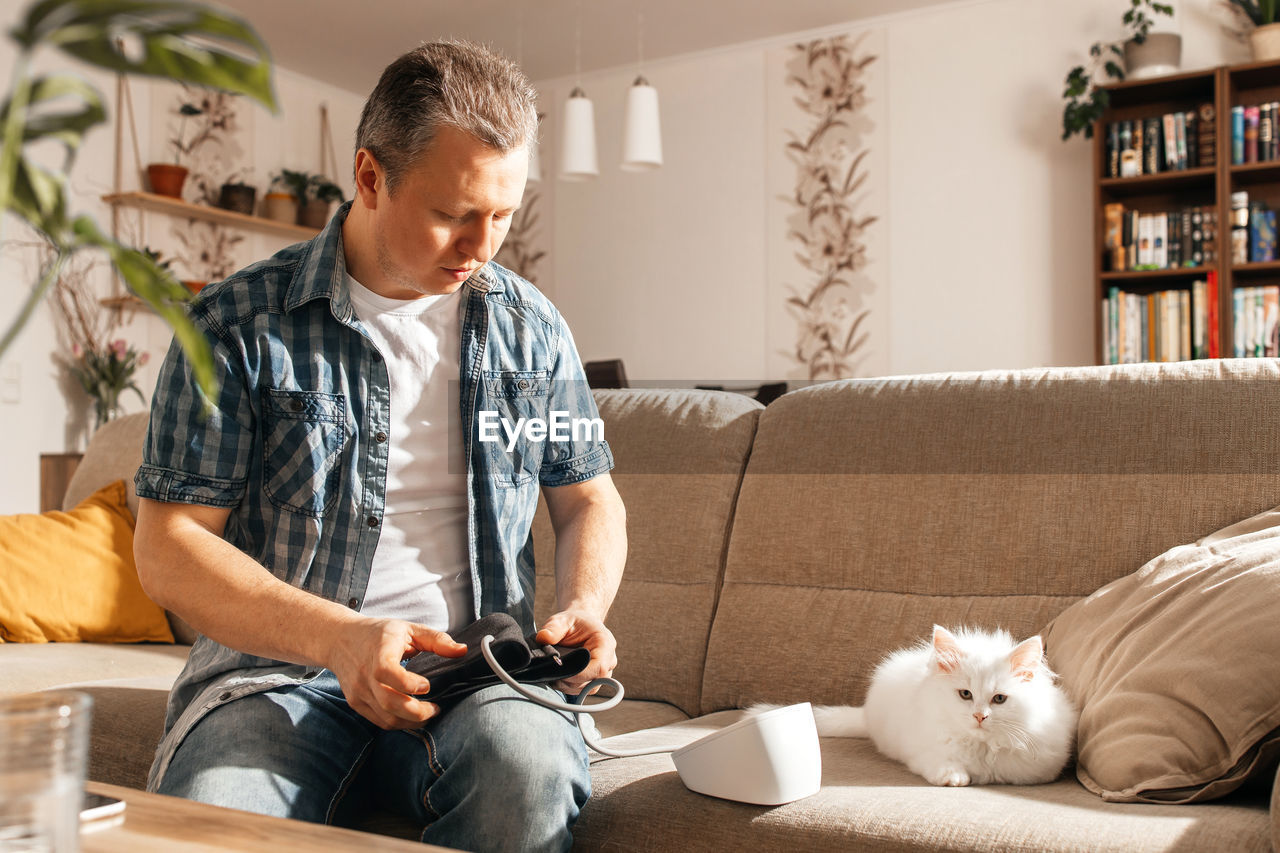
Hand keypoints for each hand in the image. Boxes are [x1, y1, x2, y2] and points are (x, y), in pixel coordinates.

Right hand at [326, 617, 466, 729]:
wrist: (340, 640)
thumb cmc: (379, 633)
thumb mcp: (409, 628)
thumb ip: (436, 640)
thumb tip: (462, 651)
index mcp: (378, 651)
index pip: (386, 672)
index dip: (408, 684)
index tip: (427, 686)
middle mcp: (364, 673)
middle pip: (388, 702)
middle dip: (417, 712)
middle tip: (436, 709)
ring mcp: (358, 691)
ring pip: (385, 717)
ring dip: (410, 721)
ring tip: (428, 713)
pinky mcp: (355, 702)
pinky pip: (378, 721)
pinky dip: (398, 723)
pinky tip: (412, 716)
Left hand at [535, 609, 617, 696]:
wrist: (580, 625)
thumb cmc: (574, 622)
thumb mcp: (562, 620)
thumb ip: (553, 628)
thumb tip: (543, 637)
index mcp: (605, 643)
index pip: (599, 667)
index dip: (580, 674)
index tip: (561, 672)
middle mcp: (609, 659)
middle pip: (593, 680)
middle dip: (570, 680)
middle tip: (551, 673)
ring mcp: (604, 672)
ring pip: (587, 688)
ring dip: (568, 685)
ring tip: (553, 674)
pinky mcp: (595, 679)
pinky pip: (584, 689)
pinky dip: (569, 687)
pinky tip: (559, 678)